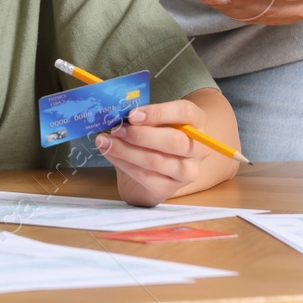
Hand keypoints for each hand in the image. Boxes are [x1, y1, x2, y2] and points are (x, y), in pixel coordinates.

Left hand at [94, 98, 212, 207]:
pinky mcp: (170, 189)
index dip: (158, 112)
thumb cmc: (153, 138)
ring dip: (126, 150)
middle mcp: (198, 148)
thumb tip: (115, 112)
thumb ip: (140, 117)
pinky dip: (123, 163)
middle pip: (173, 141)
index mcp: (196, 122)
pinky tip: (110, 153)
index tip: (132, 114)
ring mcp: (186, 172)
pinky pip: (145, 176)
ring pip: (156, 160)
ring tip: (105, 141)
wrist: (154, 172)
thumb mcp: (152, 122)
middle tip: (116, 129)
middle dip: (140, 135)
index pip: (184, 112)